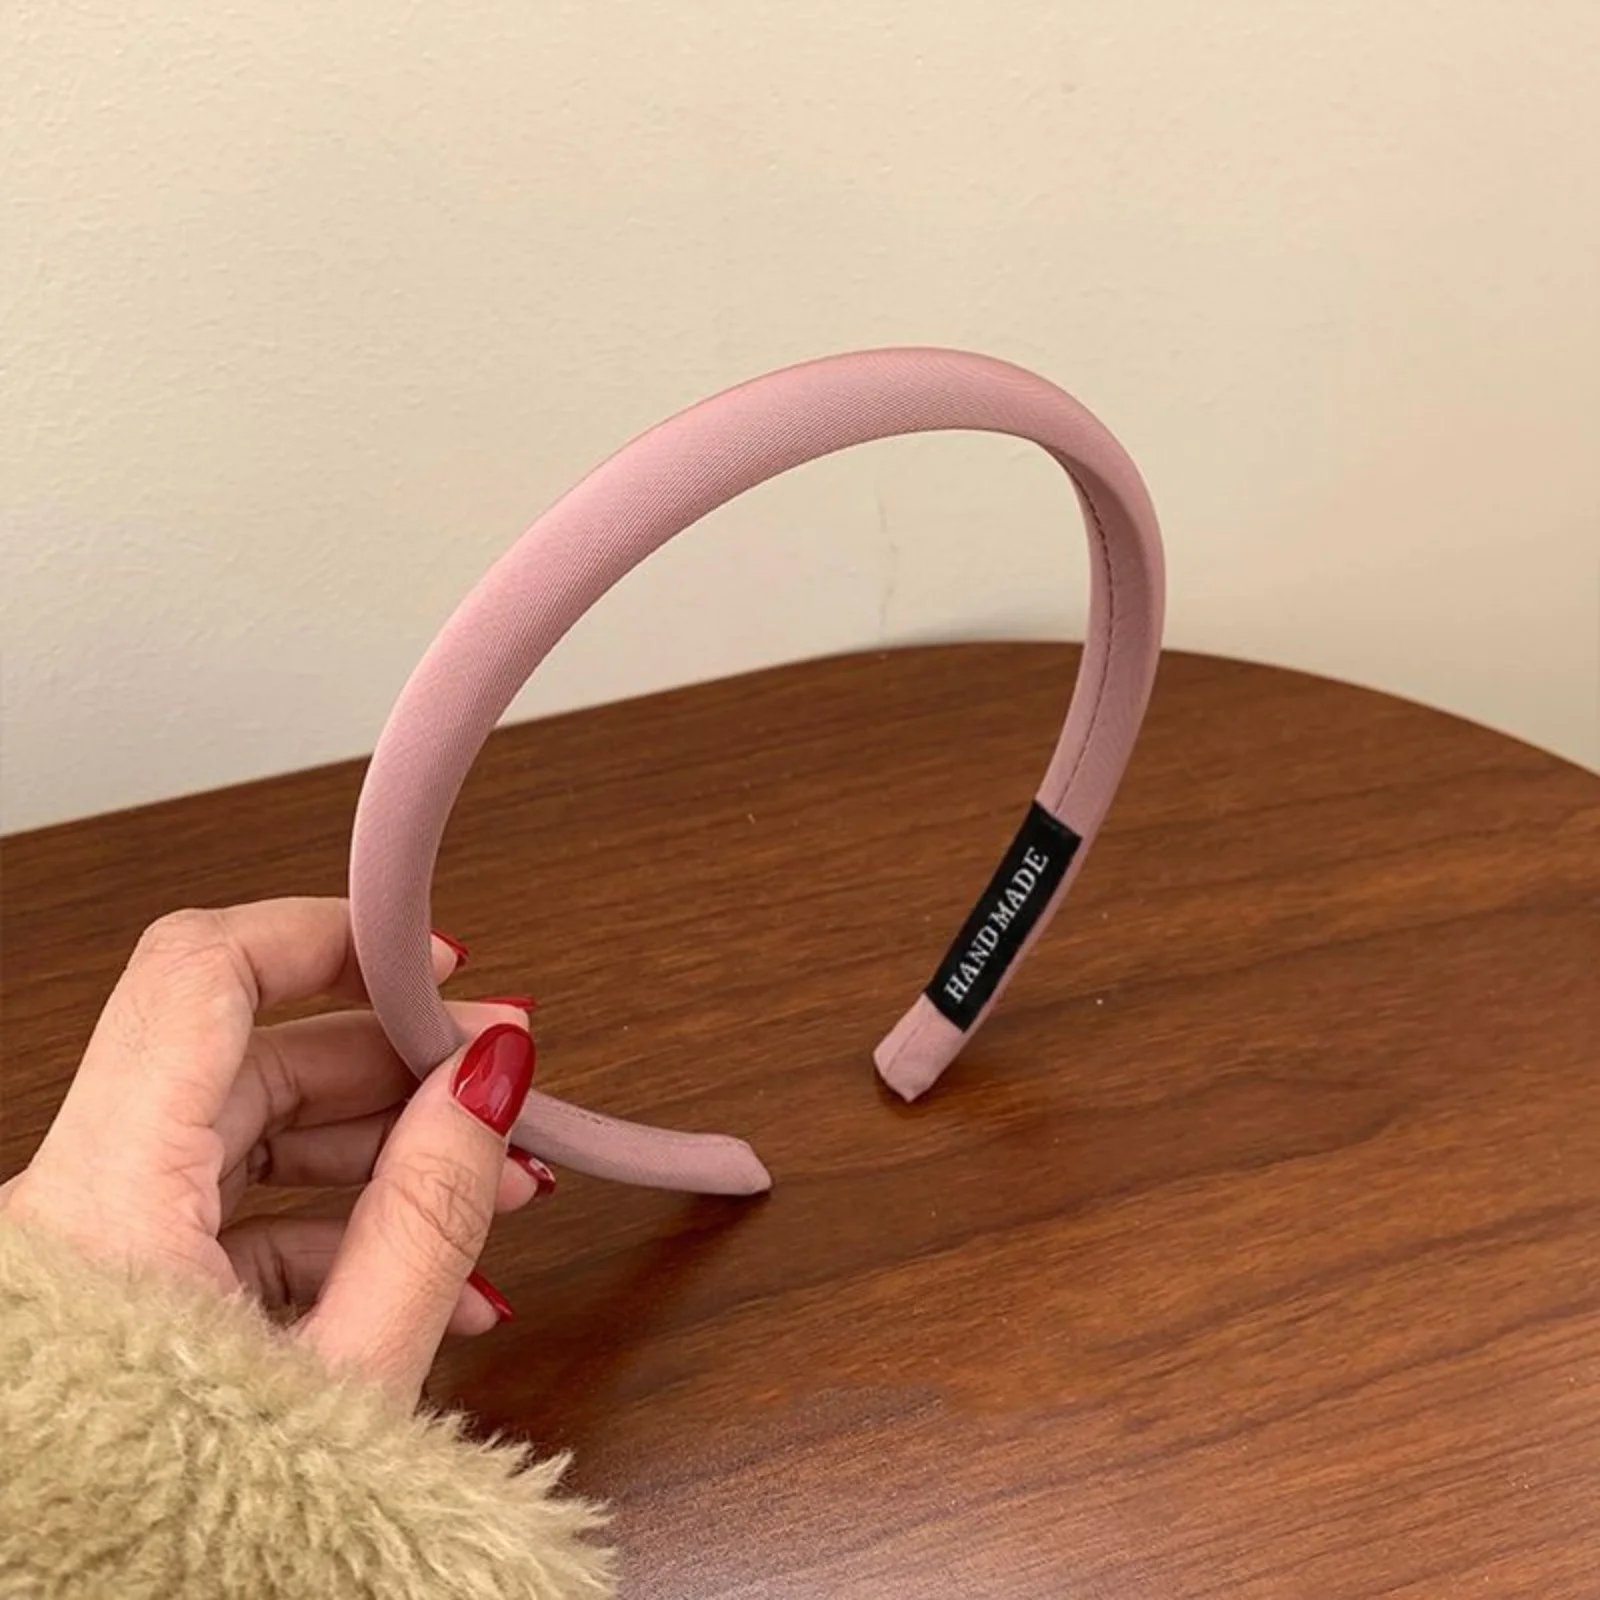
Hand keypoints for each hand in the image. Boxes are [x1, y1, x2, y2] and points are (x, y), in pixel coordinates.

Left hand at [0, 897, 552, 1398]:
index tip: (427, 956)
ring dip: (378, 1153)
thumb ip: (430, 1206)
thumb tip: (491, 1075)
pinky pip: (230, 1225)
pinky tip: (437, 1275)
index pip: (200, 974)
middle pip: (243, 1062)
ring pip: (244, 1144)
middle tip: (498, 1076)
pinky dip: (337, 1230)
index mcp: (105, 1201)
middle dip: (389, 1065)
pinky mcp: (120, 1301)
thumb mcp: (350, 1378)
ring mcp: (95, 1253)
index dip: (323, 938)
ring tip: (495, 1190)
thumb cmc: (184, 1551)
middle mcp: (76, 1204)